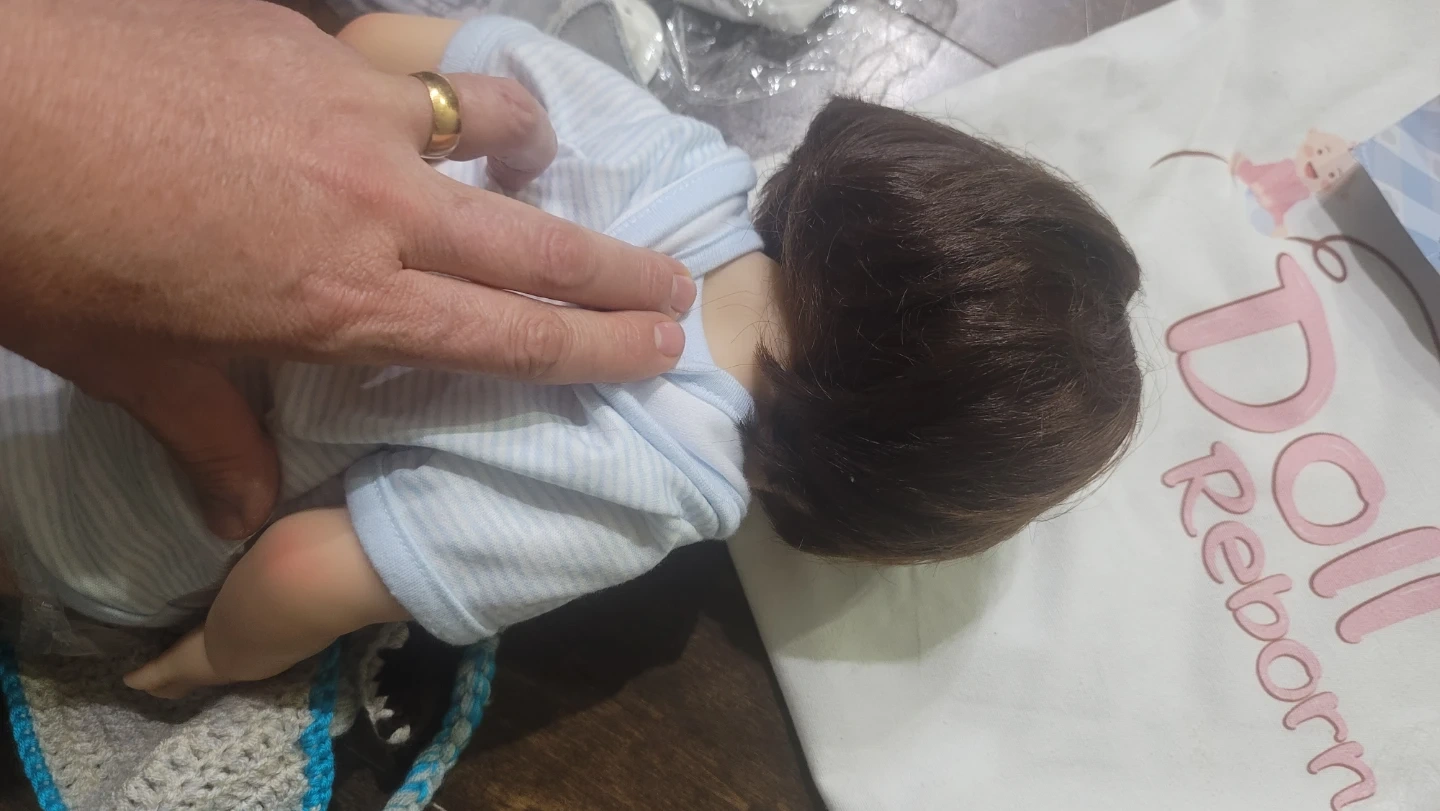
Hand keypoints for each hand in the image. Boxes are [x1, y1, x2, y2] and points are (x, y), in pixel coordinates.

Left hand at [0, 0, 694, 538]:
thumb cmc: (45, 246)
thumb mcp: (129, 364)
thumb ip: (209, 438)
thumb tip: (243, 518)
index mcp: (343, 301)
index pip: (509, 333)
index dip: (596, 346)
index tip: (664, 344)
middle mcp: (376, 205)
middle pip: (535, 241)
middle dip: (619, 268)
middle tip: (679, 283)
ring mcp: (352, 108)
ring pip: (490, 122)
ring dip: (527, 148)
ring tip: (531, 157)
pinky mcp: (311, 38)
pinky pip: (403, 66)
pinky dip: (423, 92)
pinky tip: (383, 101)